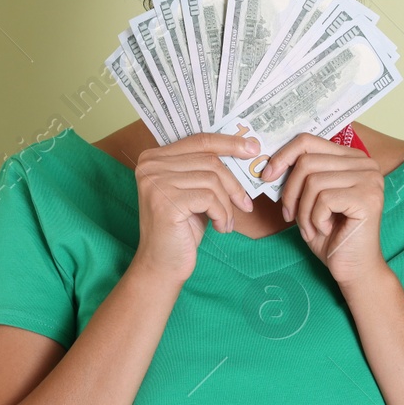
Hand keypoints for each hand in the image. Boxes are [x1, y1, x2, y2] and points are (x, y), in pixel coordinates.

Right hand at [131, 132, 260, 283]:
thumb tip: (245, 147)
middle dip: (234, 184)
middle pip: (209, 160)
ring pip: (212, 180)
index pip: (199, 140)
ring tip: (226, 222)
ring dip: (227, 204)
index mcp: (155, 157)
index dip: (229, 143)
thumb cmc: (181, 228)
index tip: (253, 148)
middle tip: (245, 204)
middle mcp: (150, 165)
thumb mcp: (194, 192)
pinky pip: (209, 199)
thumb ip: (206, 169)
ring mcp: (155, 182)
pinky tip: (220, 228)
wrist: (162, 264)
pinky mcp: (165, 201)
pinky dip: (221, 214)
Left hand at [262, 133, 387, 288]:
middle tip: (290, 216)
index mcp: (352, 158)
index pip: (308, 141)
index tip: (267, 176)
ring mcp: (370, 179)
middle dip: (290, 192)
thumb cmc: (331, 235)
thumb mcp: (310, 199)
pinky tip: (325, 230)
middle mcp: (365, 164)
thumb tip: (271, 160)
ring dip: (303, 210)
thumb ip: (301, 175)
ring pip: (313, 181)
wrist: (354, 269)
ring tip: (312, 227)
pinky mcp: (367, 198)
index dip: (282, 157)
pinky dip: (315, 219)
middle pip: (307, 161)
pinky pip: (323, 199)